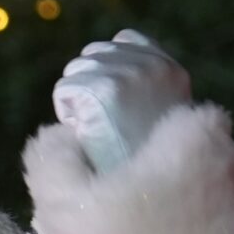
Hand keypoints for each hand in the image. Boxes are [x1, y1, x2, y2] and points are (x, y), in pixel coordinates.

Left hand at [52, 29, 191, 174]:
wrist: (148, 193)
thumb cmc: (145, 164)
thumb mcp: (158, 116)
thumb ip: (142, 88)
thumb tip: (107, 68)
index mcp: (169, 69)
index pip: (124, 40)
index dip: (107, 70)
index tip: (112, 104)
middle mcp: (151, 65)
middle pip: (92, 55)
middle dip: (90, 86)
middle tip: (107, 124)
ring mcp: (127, 74)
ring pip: (75, 71)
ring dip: (76, 101)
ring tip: (99, 130)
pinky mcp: (103, 88)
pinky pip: (64, 91)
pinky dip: (67, 114)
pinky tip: (87, 134)